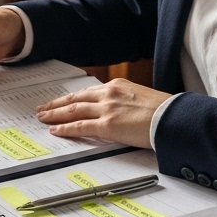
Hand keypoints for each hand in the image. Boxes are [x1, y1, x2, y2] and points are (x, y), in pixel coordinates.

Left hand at [35, 79, 170, 148]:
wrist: (173, 117)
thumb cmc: (164, 111)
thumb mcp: (141, 98)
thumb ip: (125, 102)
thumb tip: (119, 113)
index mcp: (117, 86)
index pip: (88, 93)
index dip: (72, 98)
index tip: (62, 101)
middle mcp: (109, 94)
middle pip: (76, 99)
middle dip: (57, 104)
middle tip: (43, 108)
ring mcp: (107, 109)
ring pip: (73, 111)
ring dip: (55, 114)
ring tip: (43, 117)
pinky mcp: (108, 125)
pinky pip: (80, 126)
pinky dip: (65, 128)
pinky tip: (55, 129)